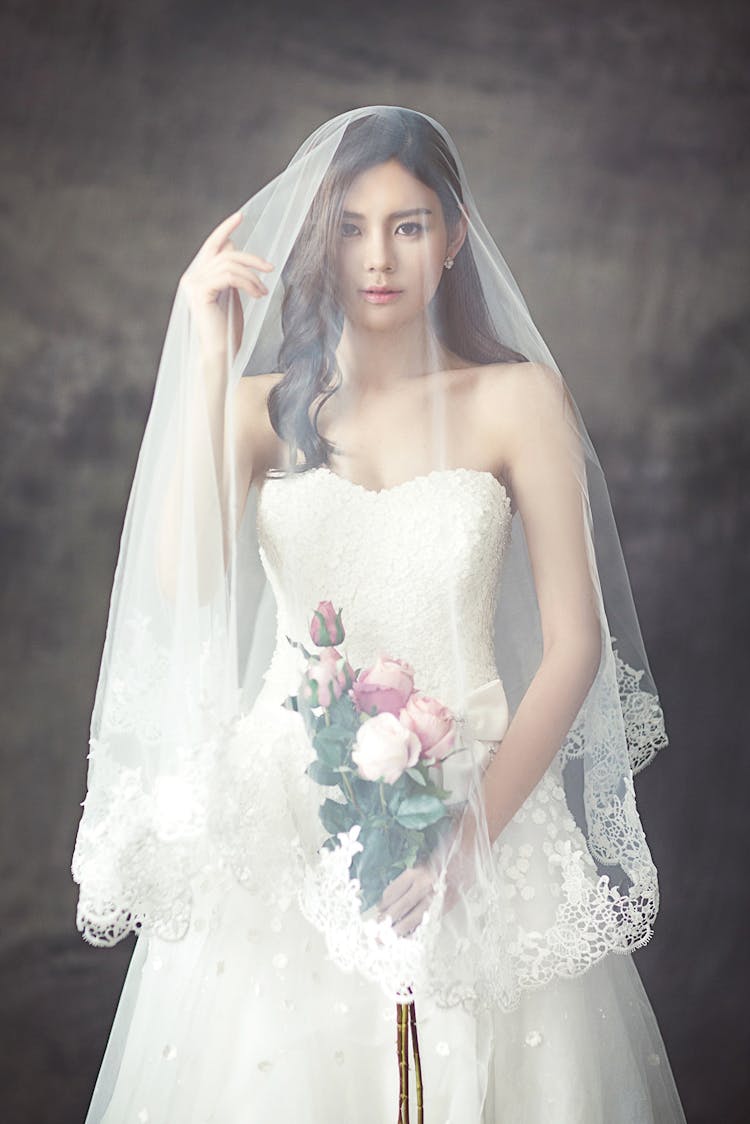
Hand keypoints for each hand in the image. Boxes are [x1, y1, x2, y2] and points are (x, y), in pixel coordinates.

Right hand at [178, 210, 274, 358]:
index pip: (211, 246)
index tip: (240, 216)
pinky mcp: (200, 293)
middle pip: (225, 253)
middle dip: (250, 258)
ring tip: (263, 292)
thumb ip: (229, 272)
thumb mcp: (230, 294)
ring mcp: (193, 284)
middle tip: (270, 268)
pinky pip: (229, 276)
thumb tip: (232, 246)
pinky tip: (257, 295)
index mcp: (197, 277)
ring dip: (252, 277)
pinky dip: (247, 283)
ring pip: (229, 264)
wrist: (221, 354)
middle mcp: (191, 277)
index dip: (225, 229)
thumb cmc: (228, 330)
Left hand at [376, 815, 477, 937]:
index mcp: (415, 872)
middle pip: (400, 907)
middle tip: (378, 931)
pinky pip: (430, 919)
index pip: (392, 892)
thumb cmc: (445, 852)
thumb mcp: (423, 861)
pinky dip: (420, 928)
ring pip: (414, 917)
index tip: (379, 910)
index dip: (383, 903)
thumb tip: (392, 897)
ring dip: (401, 928)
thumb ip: (409, 878)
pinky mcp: (447, 904)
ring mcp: (436, 896)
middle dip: (388, 920)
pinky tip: (413, 934)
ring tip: (391, 937)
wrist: (469, 850)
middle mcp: (424, 885)